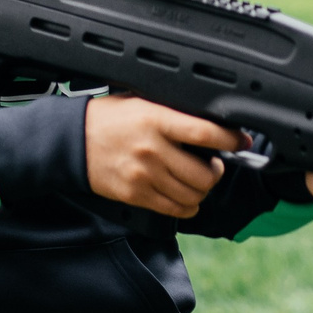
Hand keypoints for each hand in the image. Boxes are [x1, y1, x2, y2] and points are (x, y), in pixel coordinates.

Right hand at [85, 96, 238, 218]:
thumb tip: (208, 121)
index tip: (241, 140)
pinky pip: (174, 209)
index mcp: (155, 119)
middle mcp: (152, 149)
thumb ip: (172, 112)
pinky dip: (187, 207)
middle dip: (216, 171)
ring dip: (203, 190)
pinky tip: (186, 197)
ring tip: (198, 180)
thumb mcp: (141, 102)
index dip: (230, 139)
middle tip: (214, 164)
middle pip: (204, 173)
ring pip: (192, 195)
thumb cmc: (107, 118)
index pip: (204, 133)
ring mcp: (144, 176)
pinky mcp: (136, 195)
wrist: (71, 141)